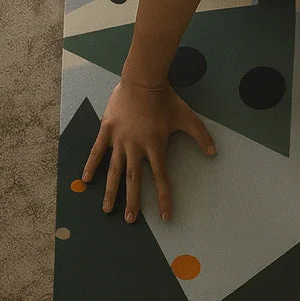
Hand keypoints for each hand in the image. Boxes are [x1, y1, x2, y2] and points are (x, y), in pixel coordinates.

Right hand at [80, 78, 217, 223]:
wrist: (143, 80)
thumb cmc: (166, 99)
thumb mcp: (187, 117)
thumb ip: (201, 136)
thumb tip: (214, 152)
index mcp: (155, 147)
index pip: (161, 178)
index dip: (164, 198)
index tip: (165, 217)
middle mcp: (136, 148)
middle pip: (134, 181)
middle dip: (133, 202)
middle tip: (130, 221)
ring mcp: (120, 140)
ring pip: (114, 171)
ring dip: (111, 191)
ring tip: (108, 210)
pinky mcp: (107, 130)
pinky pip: (97, 151)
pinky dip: (91, 166)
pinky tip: (85, 180)